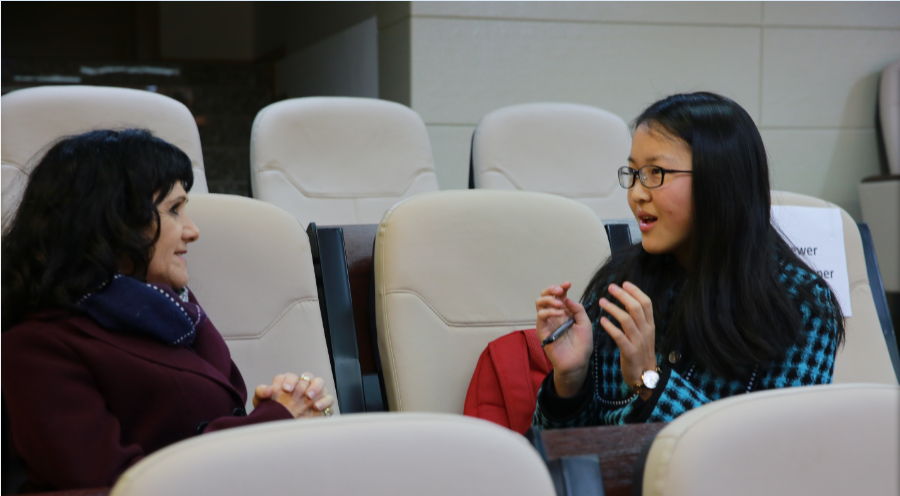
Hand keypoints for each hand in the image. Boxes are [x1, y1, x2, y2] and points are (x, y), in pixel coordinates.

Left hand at [253, 372, 335, 417]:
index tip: (286, 389)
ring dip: (317, 389)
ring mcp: (314, 395)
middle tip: (303, 393)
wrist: (282, 429)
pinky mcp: (323, 406)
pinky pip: (329, 399)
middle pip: (308, 377)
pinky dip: (325, 401)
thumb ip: (261, 392)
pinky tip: (317, 407)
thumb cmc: (272, 412)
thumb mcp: (262, 402)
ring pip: (321, 384)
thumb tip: (268, 389)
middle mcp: (303, 386)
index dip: (289, 380)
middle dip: (305, 383)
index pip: (291, 376)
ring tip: (310, 398)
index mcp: (289, 383)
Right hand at [535, 282, 593, 397]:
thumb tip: (567, 298)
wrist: (578, 362)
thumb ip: (578, 309)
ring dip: (549, 300)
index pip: (559, 295)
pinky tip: (560, 314)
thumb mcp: (585, 323)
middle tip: (560, 291)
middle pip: (545, 296)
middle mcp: (554, 314)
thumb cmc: (583, 344)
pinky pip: (541, 316)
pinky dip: (549, 312)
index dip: (562, 287)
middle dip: (551, 289)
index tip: (568, 284)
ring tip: (559, 304)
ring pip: (539, 303)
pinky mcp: (542, 330)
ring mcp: (547, 322)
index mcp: (565, 311)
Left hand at [598, 282, 656, 399]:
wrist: (645, 376)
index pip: (646, 303)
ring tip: (601, 301)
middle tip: (610, 287)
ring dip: (613, 308)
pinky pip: (619, 336)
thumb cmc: (641, 352)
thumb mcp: (644, 334)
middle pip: (636, 308)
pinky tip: (602, 320)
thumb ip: (638, 320)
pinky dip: (610, 327)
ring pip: (627, 320)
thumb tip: (629, 301)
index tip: (624, 283)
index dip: (635, 291)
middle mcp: (646, 331)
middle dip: (623, 295)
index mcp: (650, 325)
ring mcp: (638, 341)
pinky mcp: (629, 352)